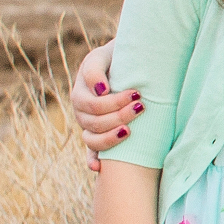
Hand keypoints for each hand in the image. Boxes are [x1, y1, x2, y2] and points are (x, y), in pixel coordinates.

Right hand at [71, 40, 136, 172]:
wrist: (131, 59)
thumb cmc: (120, 55)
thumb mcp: (106, 55)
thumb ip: (97, 69)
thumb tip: (101, 90)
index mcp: (81, 90)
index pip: (91, 104)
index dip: (112, 103)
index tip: (136, 94)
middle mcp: (81, 109)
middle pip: (93, 122)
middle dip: (118, 116)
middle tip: (142, 107)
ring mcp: (88, 123)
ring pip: (91, 138)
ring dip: (110, 138)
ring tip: (129, 131)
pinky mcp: (98, 134)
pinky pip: (91, 152)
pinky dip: (92, 160)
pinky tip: (98, 168)